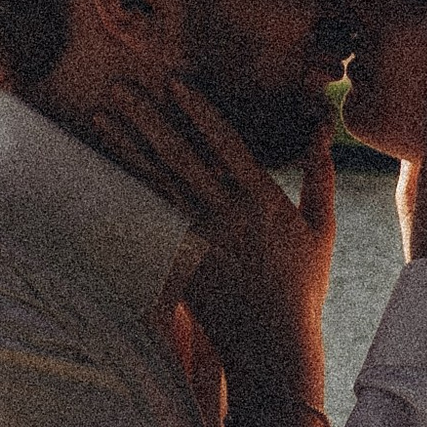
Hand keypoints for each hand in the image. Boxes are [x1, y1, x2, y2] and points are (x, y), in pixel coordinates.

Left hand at [88, 76, 333, 413]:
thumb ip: (319, 174)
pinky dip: (124, 190)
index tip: (175, 82)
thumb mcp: (321, 227)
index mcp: (262, 202)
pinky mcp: (178, 260)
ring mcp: (198, 240)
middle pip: (180, 156)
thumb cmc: (302, 284)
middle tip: (121, 85)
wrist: (271, 343)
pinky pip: (147, 218)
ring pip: (156, 182)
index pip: (225, 144)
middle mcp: (226, 215)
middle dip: (148, 117)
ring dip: (127, 146)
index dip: (198, 110)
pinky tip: (104, 167)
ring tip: (102, 116)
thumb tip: (323, 125)